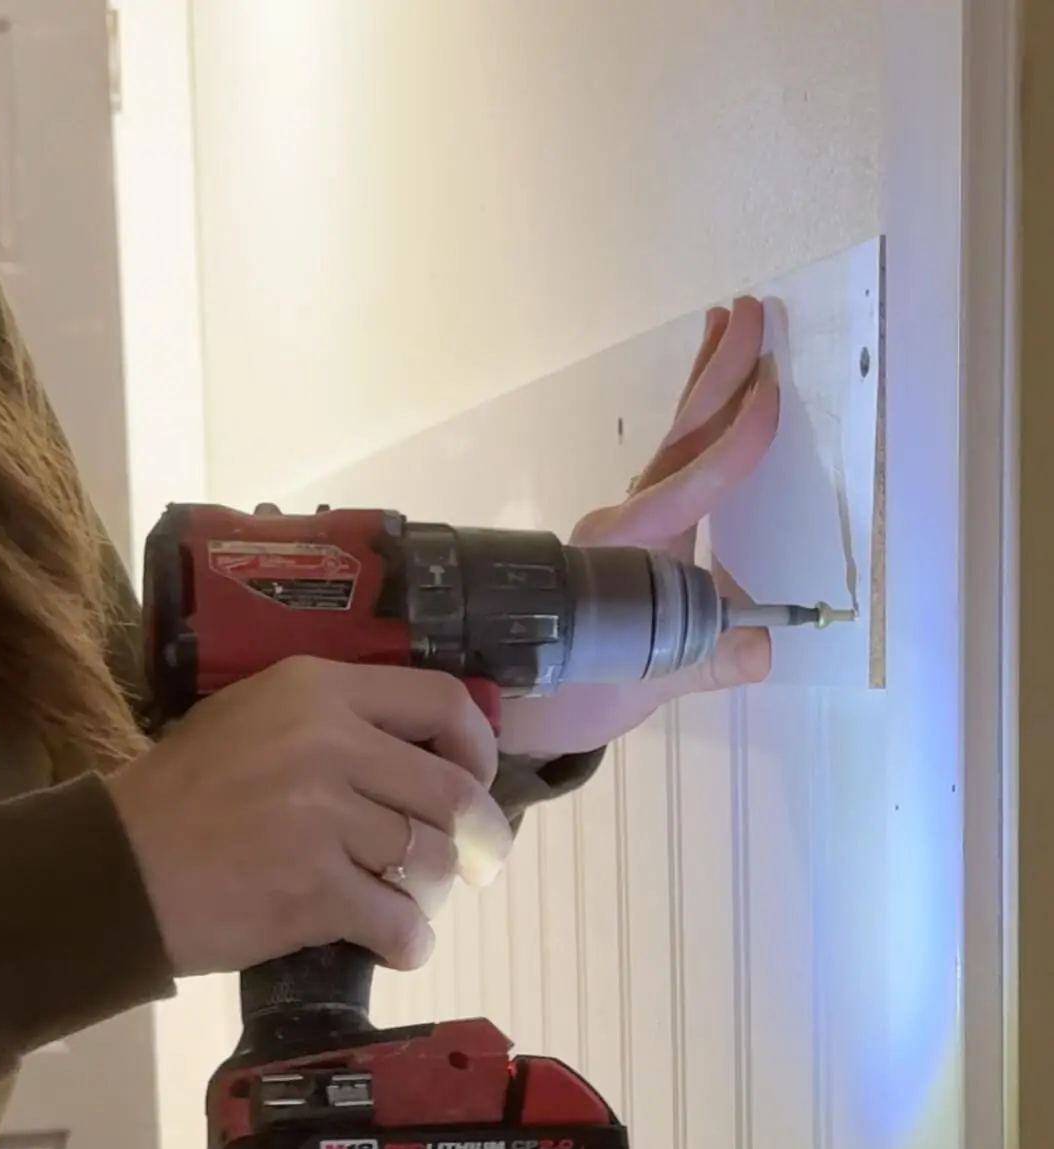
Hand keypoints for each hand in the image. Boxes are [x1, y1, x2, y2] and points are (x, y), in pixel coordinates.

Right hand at [108, 659, 512, 974]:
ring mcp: (322, 819)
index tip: (478, 781)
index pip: (444, 702)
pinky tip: (396, 945)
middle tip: (474, 864)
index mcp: (317, 690)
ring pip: (433, 861)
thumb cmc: (179, 796)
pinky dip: (410, 942)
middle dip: (479, 840)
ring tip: (412, 902)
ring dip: (435, 893)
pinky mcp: (313, 891)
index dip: (479, 748)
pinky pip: (401, 922)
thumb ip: (332, 721)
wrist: (115, 870)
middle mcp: (329, 743)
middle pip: (452, 792)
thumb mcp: (250, 717)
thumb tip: (422, 753)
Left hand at [498, 296, 779, 759]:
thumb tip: (763, 646)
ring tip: (730, 326)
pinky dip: (696, 429)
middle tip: (751, 311)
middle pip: (681, 440)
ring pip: (674, 444)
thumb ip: (706, 662)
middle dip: (717, 376)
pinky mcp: (628, 534)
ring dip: (705, 387)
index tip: (768, 392)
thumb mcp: (643, 685)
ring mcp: (626, 524)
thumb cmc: (576, 692)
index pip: (692, 487)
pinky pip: (671, 469)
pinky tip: (712, 408)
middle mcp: (626, 525)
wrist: (517, 700)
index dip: (733, 445)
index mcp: (631, 551)